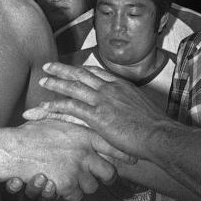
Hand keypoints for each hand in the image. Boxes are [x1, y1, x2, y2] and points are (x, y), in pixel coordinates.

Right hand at [8, 119, 132, 200]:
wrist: (12, 149)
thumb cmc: (30, 135)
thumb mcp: (56, 121)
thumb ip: (72, 124)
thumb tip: (82, 118)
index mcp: (83, 134)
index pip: (112, 145)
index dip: (124, 153)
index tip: (134, 157)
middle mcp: (85, 151)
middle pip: (109, 172)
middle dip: (106, 178)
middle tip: (102, 180)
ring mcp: (77, 168)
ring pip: (93, 187)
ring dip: (85, 187)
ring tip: (74, 182)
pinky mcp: (67, 184)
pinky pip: (77, 196)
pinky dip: (70, 195)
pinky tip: (60, 187)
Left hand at [22, 61, 172, 158]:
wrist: (158, 134)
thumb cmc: (154, 127)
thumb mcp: (142, 108)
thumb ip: (129, 106)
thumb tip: (127, 112)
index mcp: (122, 85)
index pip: (97, 72)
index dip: (82, 70)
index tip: (73, 68)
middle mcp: (110, 88)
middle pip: (81, 73)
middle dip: (63, 68)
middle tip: (49, 65)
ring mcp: (103, 100)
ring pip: (73, 86)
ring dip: (55, 82)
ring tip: (42, 80)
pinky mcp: (97, 115)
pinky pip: (71, 107)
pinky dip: (56, 105)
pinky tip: (45, 106)